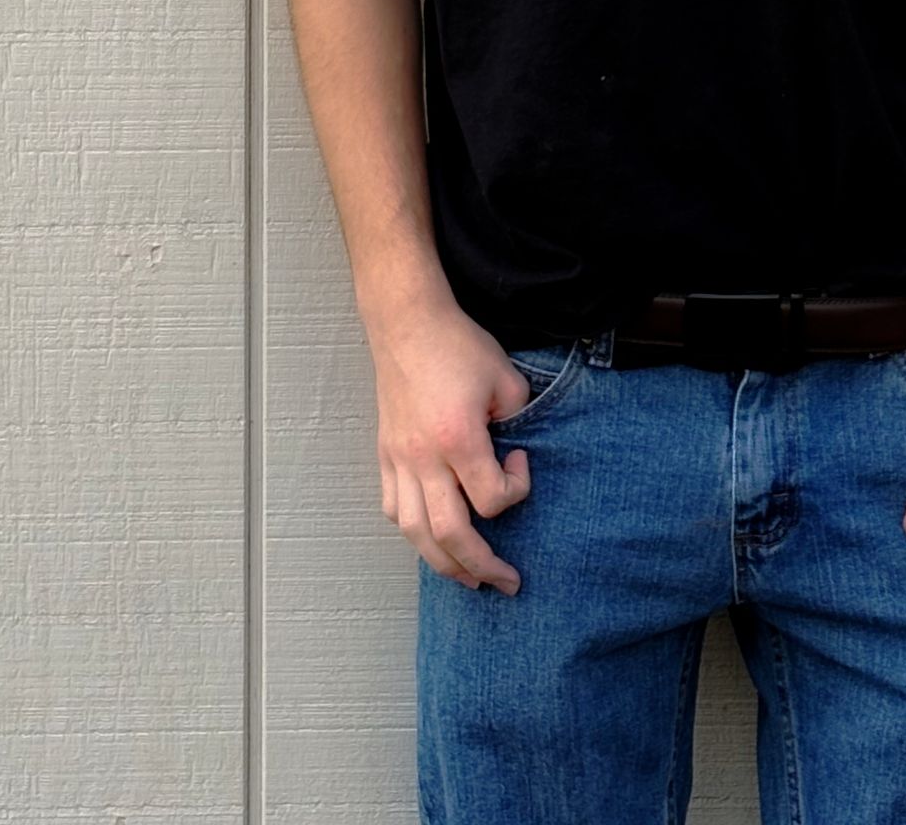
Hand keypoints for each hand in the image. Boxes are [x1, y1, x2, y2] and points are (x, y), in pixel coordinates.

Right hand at [368, 302, 537, 593]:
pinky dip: (413, 532)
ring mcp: (399, 459)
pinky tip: (431, 537)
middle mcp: (423, 457)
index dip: (516, 490)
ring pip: (414, 534)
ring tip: (469, 579)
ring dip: (444, 564)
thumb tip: (516, 450)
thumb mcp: (506, 377)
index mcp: (457, 438)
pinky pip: (393, 509)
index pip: (492, 499)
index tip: (520, 463)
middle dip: (482, 567)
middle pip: (449, 536)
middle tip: (507, 582)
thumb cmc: (458, 346)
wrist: (408, 323)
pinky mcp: (384, 454)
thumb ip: (520, 419)